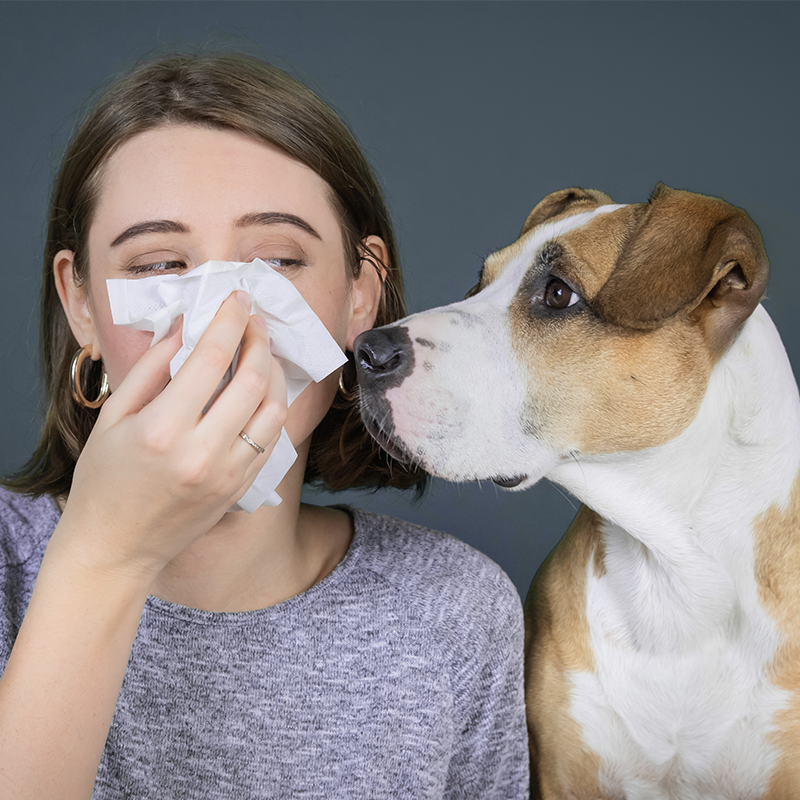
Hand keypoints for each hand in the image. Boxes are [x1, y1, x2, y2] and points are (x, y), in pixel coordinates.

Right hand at [55, 291, 286, 581]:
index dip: (229, 320)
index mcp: (162, 429)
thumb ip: (152, 367)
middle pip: (253, 380)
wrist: (116, 547)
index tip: (238, 297)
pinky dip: (272, 406)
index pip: (211, 358)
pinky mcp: (241, 488)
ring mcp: (228, 474)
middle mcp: (202, 452)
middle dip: (259, 340)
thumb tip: (187, 326)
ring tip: (261, 352)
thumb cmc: (104, 480)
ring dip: (274, 372)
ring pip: (274, 409)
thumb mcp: (113, 416)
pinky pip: (272, 438)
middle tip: (254, 320)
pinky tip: (261, 390)